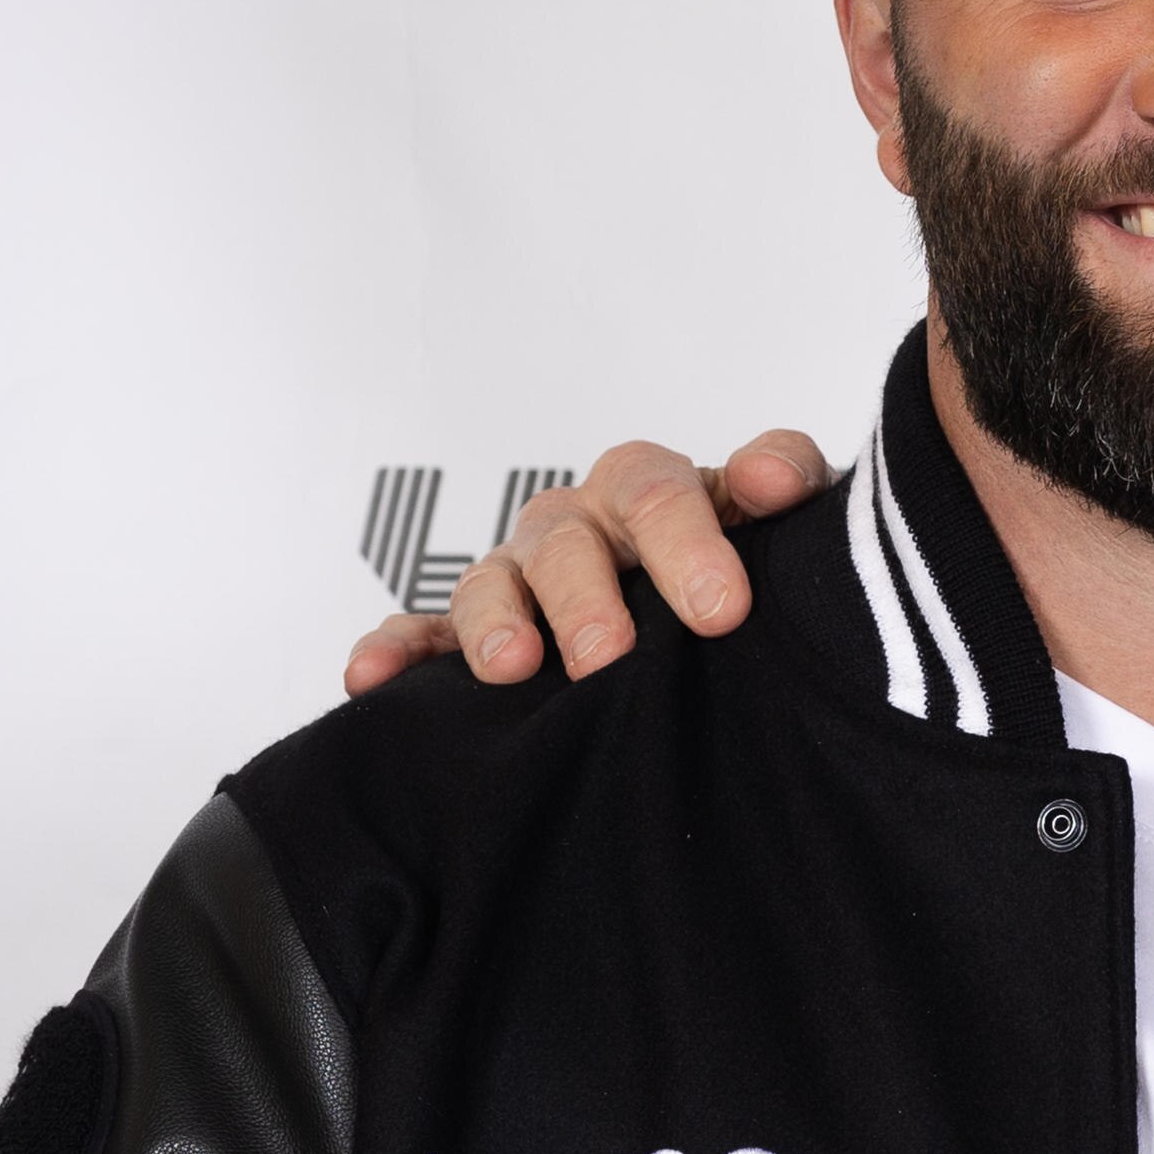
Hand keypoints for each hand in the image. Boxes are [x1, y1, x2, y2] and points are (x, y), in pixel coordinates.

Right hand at [339, 431, 834, 696]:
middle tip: (609, 653)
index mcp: (643, 491)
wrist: (722, 612)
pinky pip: (423, 634)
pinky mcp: (473, 634)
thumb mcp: (777, 516)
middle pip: (565, 542)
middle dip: (584, 598)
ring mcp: (518, 578)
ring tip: (511, 667)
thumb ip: (784, 475)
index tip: (722, 611)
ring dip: (495, 622)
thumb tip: (773, 480)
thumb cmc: (744, 560)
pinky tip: (369, 678)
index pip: (655, 493)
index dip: (686, 545)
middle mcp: (574, 527)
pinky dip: (396, 651)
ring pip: (490, 584)